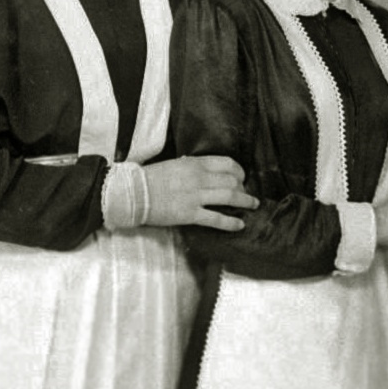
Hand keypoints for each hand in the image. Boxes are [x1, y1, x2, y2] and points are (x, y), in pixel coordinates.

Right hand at [142, 155, 259, 231]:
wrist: (134, 194)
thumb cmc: (151, 178)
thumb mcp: (173, 164)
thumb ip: (190, 165)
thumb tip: (201, 166)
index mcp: (195, 163)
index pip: (227, 164)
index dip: (239, 171)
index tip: (242, 177)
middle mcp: (199, 178)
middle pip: (232, 181)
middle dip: (244, 188)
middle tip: (247, 194)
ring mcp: (196, 197)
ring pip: (230, 197)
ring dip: (245, 202)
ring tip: (253, 205)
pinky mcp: (190, 214)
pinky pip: (216, 219)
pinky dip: (231, 223)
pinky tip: (240, 225)